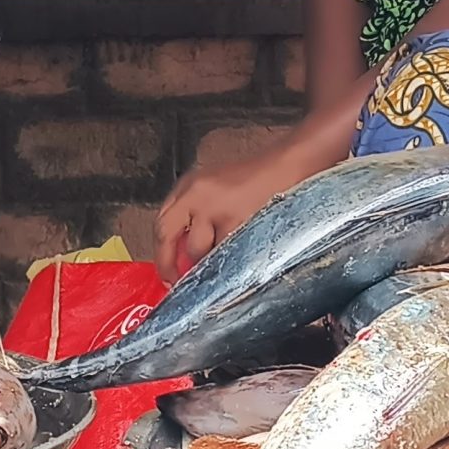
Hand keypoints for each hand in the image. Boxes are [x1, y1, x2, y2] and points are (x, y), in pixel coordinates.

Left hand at [153, 146, 315, 282]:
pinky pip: (224, 254)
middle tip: (176, 282)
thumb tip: (183, 254)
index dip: (160, 252)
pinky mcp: (236, 221)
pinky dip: (231, 259)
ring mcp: (215, 207)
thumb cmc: (257, 178)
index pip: (161, 223)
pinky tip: (243, 250)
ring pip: (197, 249)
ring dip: (209, 260)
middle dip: (169, 263)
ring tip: (229, 252)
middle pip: (166, 234)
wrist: (287, 166)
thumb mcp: (214, 187)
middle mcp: (196, 194)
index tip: (166, 273)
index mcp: (188, 186)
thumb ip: (195, 213)